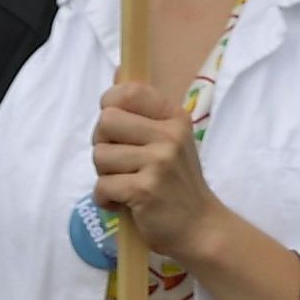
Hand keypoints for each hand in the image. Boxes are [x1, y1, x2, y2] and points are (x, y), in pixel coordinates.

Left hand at [92, 78, 219, 260]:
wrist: (200, 228)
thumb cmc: (177, 184)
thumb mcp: (169, 139)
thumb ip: (142, 110)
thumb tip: (118, 71)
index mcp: (173, 117)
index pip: (128, 91)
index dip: (110, 106)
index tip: (116, 128)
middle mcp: (169, 134)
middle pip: (106, 120)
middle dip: (102, 144)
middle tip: (118, 163)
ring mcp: (159, 162)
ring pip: (99, 155)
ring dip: (103, 175)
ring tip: (123, 184)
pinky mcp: (145, 189)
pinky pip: (102, 186)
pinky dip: (105, 199)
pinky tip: (122, 203)